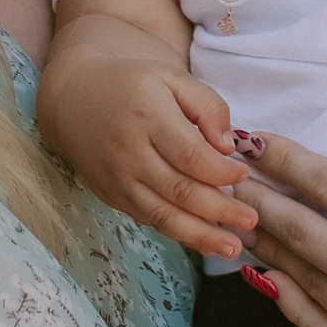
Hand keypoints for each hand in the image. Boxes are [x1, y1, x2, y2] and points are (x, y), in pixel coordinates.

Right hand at [67, 64, 255, 259]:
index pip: (190, 155)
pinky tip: (204, 241)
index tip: (244, 176)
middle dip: (220, 211)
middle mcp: (129, 152)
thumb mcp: (172, 78)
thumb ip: (207, 105)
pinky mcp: (111, 195)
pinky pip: (149, 219)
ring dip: (201, 235)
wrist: (75, 97)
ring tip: (232, 248)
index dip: (221, 171)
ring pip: (163, 214)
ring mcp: (117, 178)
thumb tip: (228, 146)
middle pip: (180, 190)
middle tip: (251, 221)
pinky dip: (178, 233)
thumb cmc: (133, 84)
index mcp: (147, 116)